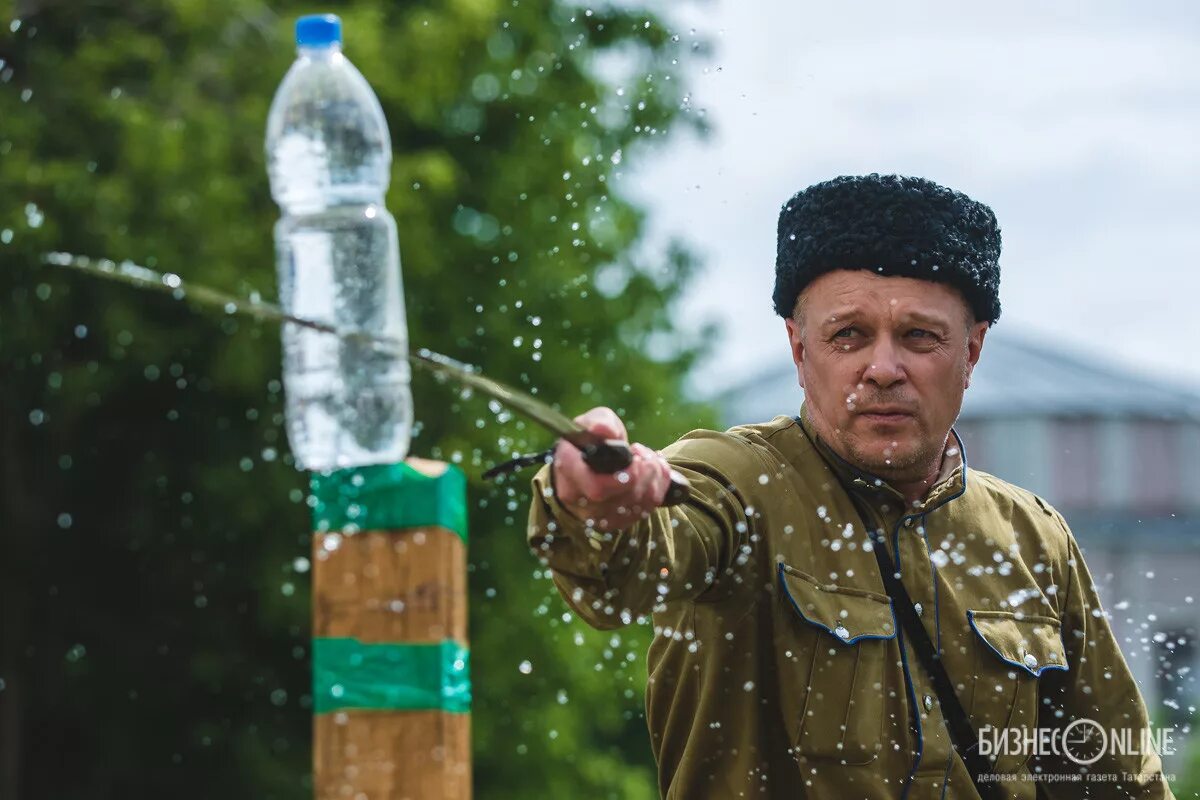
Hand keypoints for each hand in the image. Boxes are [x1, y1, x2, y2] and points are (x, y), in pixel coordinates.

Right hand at [552, 406, 673, 529]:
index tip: (633, 452)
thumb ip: (599, 422)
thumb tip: (604, 430)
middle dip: (644, 472)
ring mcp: (600, 516)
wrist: (587, 466)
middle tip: (642, 452)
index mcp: (568, 473)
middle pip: (621, 498)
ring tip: (648, 458)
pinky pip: (647, 509)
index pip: (596, 487)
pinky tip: (652, 471)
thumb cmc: (589, 442)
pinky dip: (658, 487)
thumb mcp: (590, 423)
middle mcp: (580, 501)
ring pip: (638, 504)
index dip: (623, 475)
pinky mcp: (618, 522)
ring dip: (653, 476)